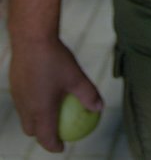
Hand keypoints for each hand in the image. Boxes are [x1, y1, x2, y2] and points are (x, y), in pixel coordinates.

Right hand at [10, 38, 102, 152]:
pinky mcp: (14, 85)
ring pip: (25, 116)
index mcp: (41, 111)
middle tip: (55, 131)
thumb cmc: (56, 59)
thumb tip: (99, 108)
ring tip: (49, 112)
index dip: (54, 146)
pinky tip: (42, 90)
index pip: (46, 138)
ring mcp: (17, 97)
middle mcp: (26, 108)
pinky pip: (22, 101)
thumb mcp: (77, 77)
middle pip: (32, 130)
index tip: (63, 147)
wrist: (31, 39)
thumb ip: (88, 95)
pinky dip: (31, 103)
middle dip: (42, 134)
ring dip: (35, 119)